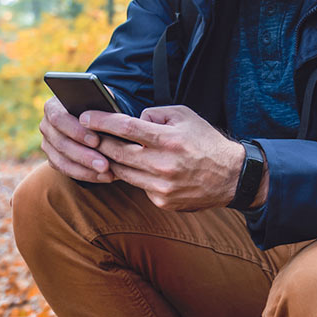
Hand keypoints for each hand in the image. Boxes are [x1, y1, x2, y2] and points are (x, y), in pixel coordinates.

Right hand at [39, 96, 117, 182]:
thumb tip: (111, 119)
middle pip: (61, 143)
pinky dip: (86, 175)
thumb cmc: (100, 106)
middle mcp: (47, 125)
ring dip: (86, 169)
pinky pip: (66, 170)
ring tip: (106, 173)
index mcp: (54, 106)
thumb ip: (103, 109)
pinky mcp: (53, 159)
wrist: (97, 119)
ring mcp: (48, 143)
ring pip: (62, 161)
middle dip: (84, 156)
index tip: (96, 141)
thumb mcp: (102, 102)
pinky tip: (103, 177)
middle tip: (104, 165)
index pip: (59, 118)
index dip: (76, 131)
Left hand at [80, 106, 245, 210]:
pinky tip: (134, 168)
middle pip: (116, 153)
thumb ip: (155, 114)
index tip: (85, 117)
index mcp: (168, 140)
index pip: (125, 128)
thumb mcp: (184, 116)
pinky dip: (134, 176)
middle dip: (97, 142)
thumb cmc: (205, 141)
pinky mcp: (162, 201)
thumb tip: (133, 120)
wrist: (231, 177)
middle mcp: (162, 164)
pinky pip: (138, 186)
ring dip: (110, 161)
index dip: (101, 121)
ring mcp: (161, 187)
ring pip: (122, 172)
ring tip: (103, 150)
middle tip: (85, 135)